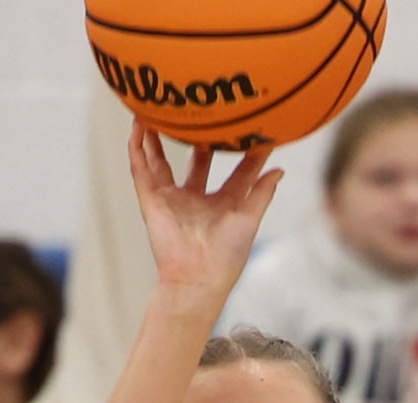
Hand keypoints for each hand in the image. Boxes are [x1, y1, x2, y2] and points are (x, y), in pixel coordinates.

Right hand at [128, 121, 283, 301]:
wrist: (198, 277)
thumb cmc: (226, 256)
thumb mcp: (249, 218)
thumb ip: (262, 192)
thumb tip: (279, 169)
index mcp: (224, 204)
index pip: (237, 171)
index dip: (246, 151)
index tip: (256, 127)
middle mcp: (197, 199)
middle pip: (198, 161)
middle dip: (201, 139)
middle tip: (209, 112)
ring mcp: (172, 198)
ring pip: (163, 161)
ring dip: (160, 138)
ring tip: (160, 110)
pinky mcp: (152, 200)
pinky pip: (141, 168)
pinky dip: (138, 147)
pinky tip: (138, 124)